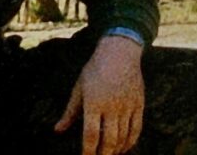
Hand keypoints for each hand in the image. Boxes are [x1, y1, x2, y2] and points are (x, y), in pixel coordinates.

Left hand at [55, 36, 143, 154]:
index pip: (91, 135)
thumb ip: (70, 112)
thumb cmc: (94, 70)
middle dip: (103, 154)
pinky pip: (136, 129)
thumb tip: (57, 131)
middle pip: (109, 140)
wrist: (119, 52)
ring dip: (116, 150)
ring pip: (123, 137)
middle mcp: (111, 106)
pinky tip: (124, 147)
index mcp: (93, 102)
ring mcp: (127, 106)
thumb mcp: (79, 89)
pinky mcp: (139, 104)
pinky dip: (130, 142)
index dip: (88, 151)